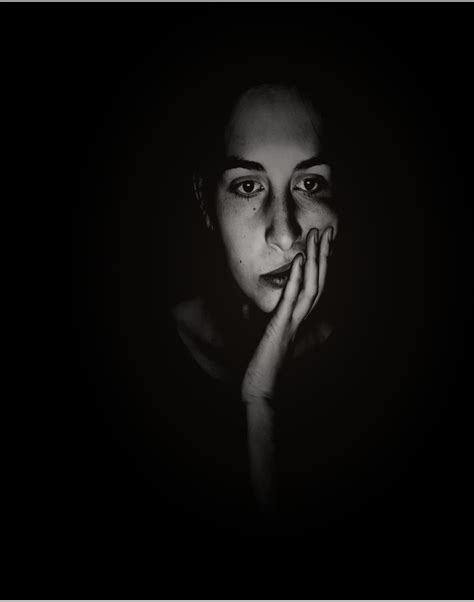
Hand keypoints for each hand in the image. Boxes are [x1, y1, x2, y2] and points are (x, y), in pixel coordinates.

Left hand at [241, 226, 332, 403]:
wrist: (261, 388)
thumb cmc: (264, 366)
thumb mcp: (271, 338)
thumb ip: (277, 322)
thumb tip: (274, 309)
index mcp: (297, 319)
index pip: (313, 287)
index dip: (319, 265)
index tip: (321, 243)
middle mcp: (300, 319)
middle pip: (318, 281)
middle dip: (323, 255)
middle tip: (328, 230)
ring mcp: (293, 322)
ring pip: (311, 286)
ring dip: (316, 259)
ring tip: (318, 236)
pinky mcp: (281, 326)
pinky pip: (291, 298)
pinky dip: (298, 277)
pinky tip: (301, 259)